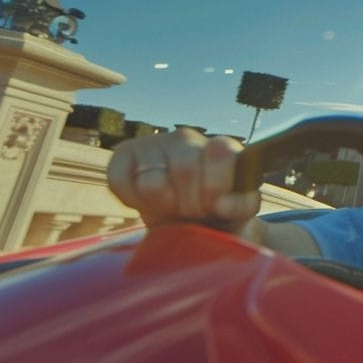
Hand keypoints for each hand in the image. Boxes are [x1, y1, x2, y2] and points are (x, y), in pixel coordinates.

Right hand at [107, 129, 259, 229]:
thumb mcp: (238, 212)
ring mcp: (154, 143)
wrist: (185, 224)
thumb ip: (242, 205)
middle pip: (184, 170)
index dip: (215, 189)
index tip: (216, 206)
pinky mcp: (124, 154)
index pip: (220, 155)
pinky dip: (132, 199)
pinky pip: (120, 180)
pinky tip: (147, 201)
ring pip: (151, 181)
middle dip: (189, 204)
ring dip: (162, 205)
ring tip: (173, 208)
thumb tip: (223, 203)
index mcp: (222, 146)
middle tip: (193, 212)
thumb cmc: (215, 214)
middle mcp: (187, 138)